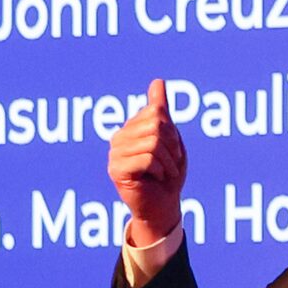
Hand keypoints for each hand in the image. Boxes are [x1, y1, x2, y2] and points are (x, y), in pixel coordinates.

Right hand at [108, 78, 187, 244]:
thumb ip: (161, 110)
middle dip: (172, 146)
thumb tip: (158, 81)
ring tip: (163, 172)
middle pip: (156, 125)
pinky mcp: (116, 170)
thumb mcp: (170, 139)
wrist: (164, 205)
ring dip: (168, 161)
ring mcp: (115, 154)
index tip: (171, 150)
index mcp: (130, 128)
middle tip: (168, 163)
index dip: (172, 132)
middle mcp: (118, 138)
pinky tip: (155, 179)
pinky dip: (161, 170)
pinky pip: (147, 158)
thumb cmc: (168, 174)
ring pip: (153, 142)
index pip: (156, 112)